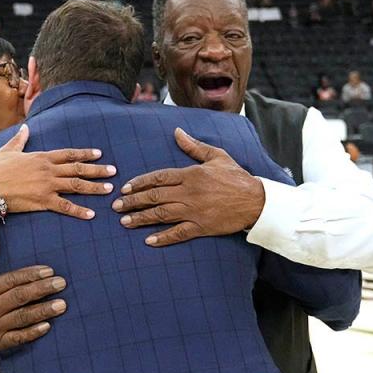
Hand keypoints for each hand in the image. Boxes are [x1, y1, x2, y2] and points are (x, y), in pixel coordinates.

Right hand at [0, 124, 115, 219]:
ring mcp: (48, 185)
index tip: (99, 154)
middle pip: (78, 169)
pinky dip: (79, 210)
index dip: (85, 154)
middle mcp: (49, 170)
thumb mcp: (9, 149)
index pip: (69, 154)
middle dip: (97, 170)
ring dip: (94, 187)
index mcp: (42, 157)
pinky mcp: (43, 201)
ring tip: (109, 189)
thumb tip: (25, 128)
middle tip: (113, 171)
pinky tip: (92, 214)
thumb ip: (20, 139)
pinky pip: (65, 206)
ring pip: (76, 185)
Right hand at [0, 235, 67, 349]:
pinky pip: (17, 338)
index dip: (30, 275)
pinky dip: (32, 333)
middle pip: (19, 297)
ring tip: (62, 305)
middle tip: (61, 283)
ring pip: (22, 317)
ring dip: (43, 311)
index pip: (11, 281)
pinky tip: (47, 326)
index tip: (49, 270)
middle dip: (42, 290)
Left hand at [111, 128, 264, 246]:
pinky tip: (148, 240)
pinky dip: (162, 238)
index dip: (139, 183)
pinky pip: (178, 233)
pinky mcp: (201, 227)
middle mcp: (188, 193)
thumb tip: (177, 132)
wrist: (256, 200)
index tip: (124, 189)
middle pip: (154, 197)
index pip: (158, 178)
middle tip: (116, 206)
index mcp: (190, 174)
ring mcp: (194, 211)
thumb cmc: (236, 177)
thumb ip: (194, 146)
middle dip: (132, 202)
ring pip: (161, 214)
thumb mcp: (216, 156)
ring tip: (124, 222)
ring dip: (141, 218)